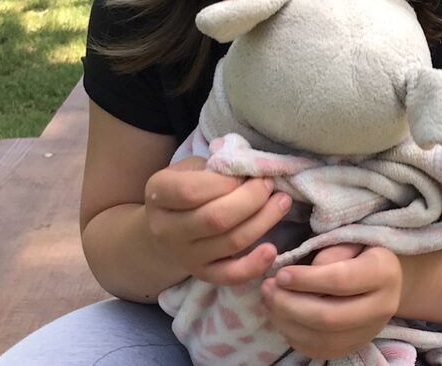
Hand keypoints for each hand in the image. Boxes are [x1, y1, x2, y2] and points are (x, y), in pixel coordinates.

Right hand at [144, 156, 291, 285]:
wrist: (164, 228)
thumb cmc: (185, 187)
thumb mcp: (190, 167)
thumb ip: (216, 164)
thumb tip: (252, 166)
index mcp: (159, 193)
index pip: (191, 191)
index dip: (225, 181)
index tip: (245, 172)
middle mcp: (166, 229)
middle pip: (216, 218)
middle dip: (252, 199)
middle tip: (269, 185)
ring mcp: (185, 255)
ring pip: (230, 243)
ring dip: (263, 221)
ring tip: (282, 202)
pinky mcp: (202, 274)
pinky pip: (229, 276)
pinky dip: (253, 266)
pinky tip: (272, 250)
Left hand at [261, 244, 403, 359]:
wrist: (387, 277)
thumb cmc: (362, 249)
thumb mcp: (351, 238)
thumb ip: (329, 251)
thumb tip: (300, 275)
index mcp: (384, 272)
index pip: (340, 281)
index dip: (306, 280)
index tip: (280, 274)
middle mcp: (383, 307)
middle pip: (330, 317)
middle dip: (290, 305)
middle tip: (267, 289)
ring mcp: (370, 331)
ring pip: (323, 339)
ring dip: (288, 322)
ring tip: (269, 302)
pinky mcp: (356, 345)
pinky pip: (321, 350)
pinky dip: (296, 337)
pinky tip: (282, 318)